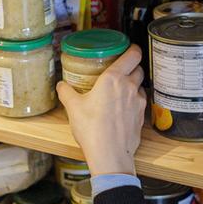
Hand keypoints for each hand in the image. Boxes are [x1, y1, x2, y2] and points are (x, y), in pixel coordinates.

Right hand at [57, 45, 146, 175]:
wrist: (109, 155)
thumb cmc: (92, 129)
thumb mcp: (73, 108)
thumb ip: (66, 92)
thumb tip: (61, 85)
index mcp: (113, 79)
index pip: (133, 54)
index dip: (133, 49)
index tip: (128, 48)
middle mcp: (129, 87)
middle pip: (138, 69)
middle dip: (132, 66)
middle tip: (120, 68)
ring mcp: (138, 103)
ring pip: (140, 86)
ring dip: (133, 85)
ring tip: (120, 90)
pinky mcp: (141, 117)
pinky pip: (140, 103)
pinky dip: (134, 101)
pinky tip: (123, 108)